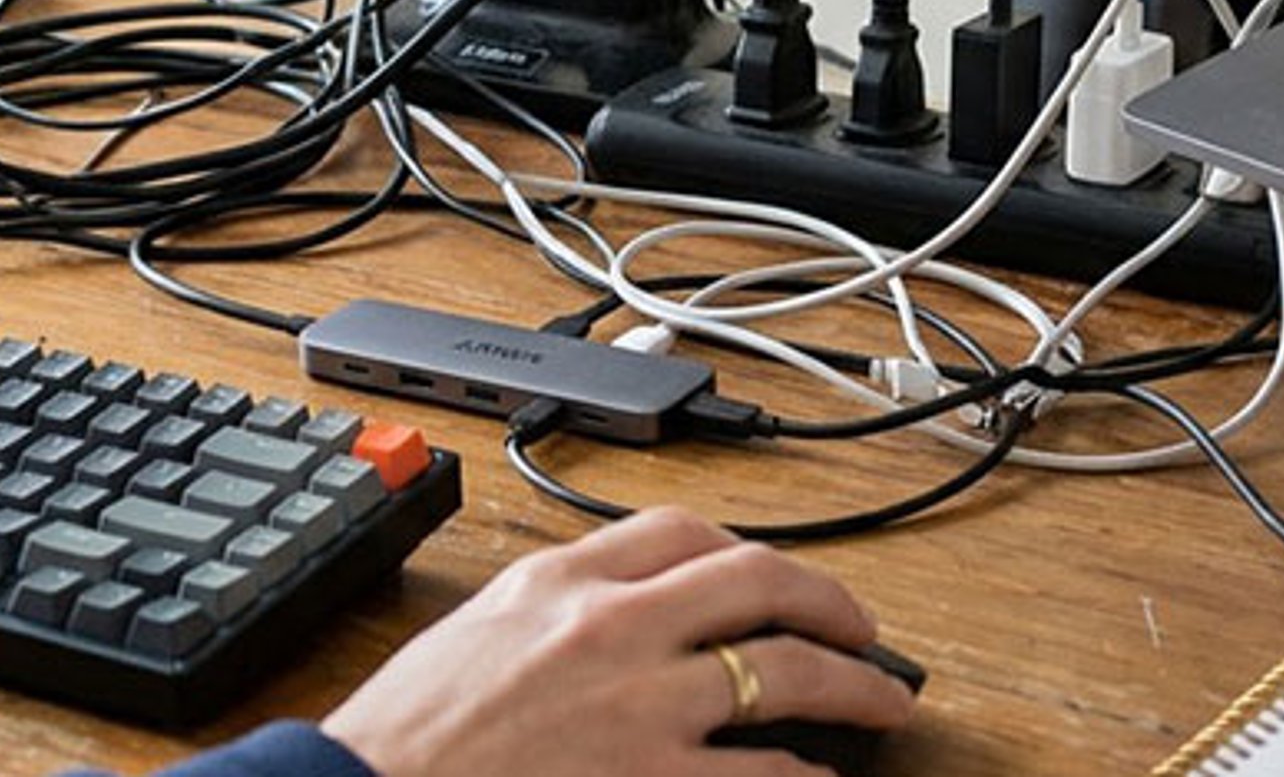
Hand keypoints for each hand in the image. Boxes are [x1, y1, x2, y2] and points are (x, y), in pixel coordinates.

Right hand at [320, 508, 917, 776]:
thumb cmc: (398, 741)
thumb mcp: (471, 641)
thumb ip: (545, 621)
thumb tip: (606, 628)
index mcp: (556, 584)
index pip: (676, 532)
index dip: (743, 549)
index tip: (767, 571)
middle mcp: (609, 628)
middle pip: (754, 580)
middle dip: (828, 602)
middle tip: (861, 629)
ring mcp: (638, 706)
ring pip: (783, 669)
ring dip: (853, 685)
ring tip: (885, 703)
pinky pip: (764, 774)